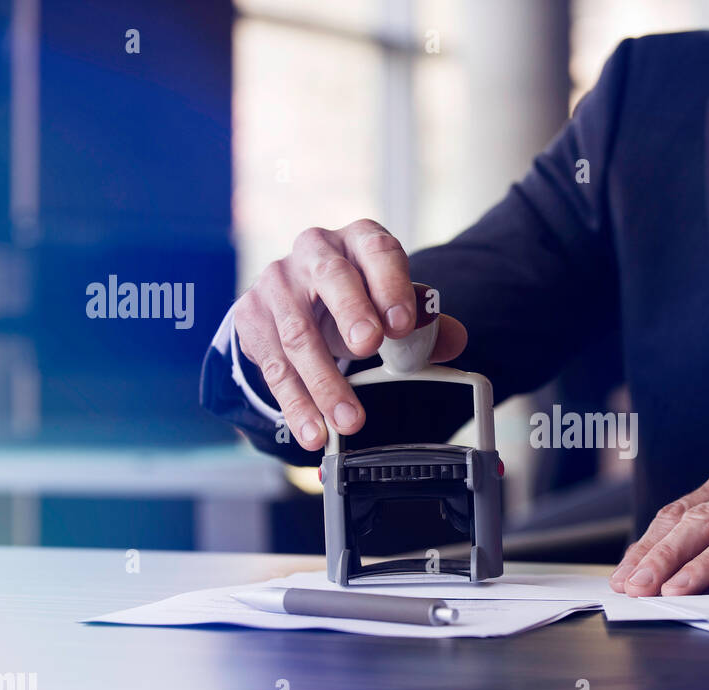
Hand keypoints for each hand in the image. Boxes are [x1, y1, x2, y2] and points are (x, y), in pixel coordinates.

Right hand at [232, 219, 467, 450]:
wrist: (297, 295)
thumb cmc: (356, 295)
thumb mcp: (390, 300)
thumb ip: (424, 321)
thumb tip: (455, 340)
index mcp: (359, 241)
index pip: (378, 251)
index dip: (391, 284)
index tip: (403, 322)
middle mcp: (314, 252)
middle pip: (332, 278)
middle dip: (351, 313)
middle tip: (369, 348)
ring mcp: (277, 284)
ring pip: (298, 333)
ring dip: (324, 382)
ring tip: (349, 419)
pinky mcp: (253, 318)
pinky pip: (274, 367)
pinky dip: (296, 404)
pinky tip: (314, 429)